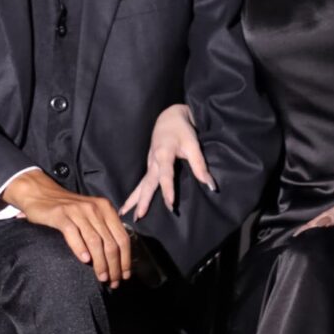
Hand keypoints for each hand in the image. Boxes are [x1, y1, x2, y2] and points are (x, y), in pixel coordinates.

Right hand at [2, 170, 132, 286]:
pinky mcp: (61, 214)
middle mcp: (95, 208)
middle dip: (115, 266)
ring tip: (102, 277)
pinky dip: (80, 248)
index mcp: (106, 209)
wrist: (41, 193)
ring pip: (95, 241)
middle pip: (111, 242)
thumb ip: (103, 229)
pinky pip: (73, 233)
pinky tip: (84, 261)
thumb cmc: (68, 209)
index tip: (125, 275)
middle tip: (113, 282)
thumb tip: (117, 257)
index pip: (122, 237)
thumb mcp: (91, 214)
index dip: (126, 259)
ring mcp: (78, 211)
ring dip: (100, 263)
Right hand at [120, 101, 214, 221]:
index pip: (166, 175)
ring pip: (141, 184)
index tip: (170, 204)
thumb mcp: (193, 145)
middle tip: (139, 216)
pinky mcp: (149, 166)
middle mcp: (153, 161)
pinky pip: (142, 182)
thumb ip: (200, 166)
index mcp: (164, 154)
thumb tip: (210, 186)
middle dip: (142, 200)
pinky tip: (130, 205)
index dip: (168, 190)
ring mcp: (149, 163)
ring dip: (133, 199)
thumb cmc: (182, 130)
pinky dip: (135, 194)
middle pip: (147, 183)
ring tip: (123, 214)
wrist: (168, 117)